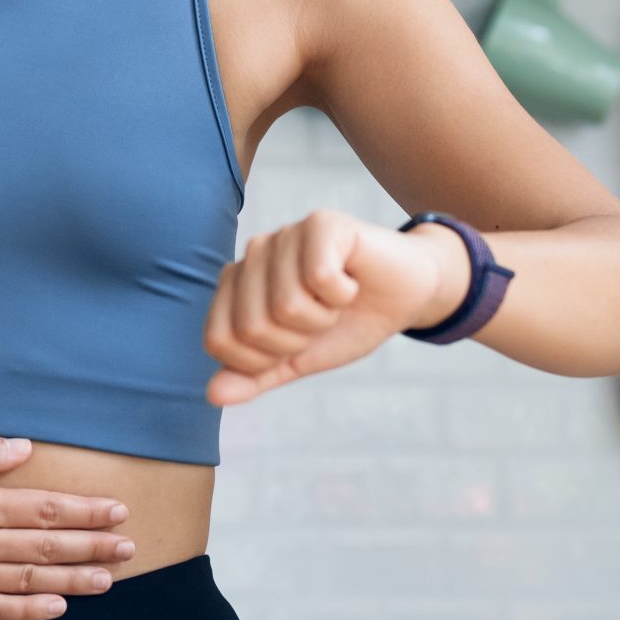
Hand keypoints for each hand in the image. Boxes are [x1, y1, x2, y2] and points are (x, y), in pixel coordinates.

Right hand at [0, 433, 134, 619]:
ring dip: (72, 581)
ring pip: (28, 581)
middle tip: (130, 549)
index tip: (118, 511)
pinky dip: (27, 611)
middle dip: (94, 547)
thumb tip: (24, 449)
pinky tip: (55, 610)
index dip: (86, 512)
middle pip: (47, 547)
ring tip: (107, 581)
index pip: (45, 509)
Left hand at [204, 209, 463, 406]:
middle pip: (251, 327)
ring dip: (324, 318)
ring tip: (336, 299)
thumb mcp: (297, 360)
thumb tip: (213, 396)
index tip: (294, 343)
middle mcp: (253, 254)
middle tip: (322, 319)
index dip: (262, 360)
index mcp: (236, 285)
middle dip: (297, 341)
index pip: (219, 342)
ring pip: (286, 306)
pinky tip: (352, 280)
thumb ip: (254, 376)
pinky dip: (343, 295)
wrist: (406, 295)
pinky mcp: (321, 224)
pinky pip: (319, 279)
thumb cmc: (348, 322)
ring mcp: (285, 235)